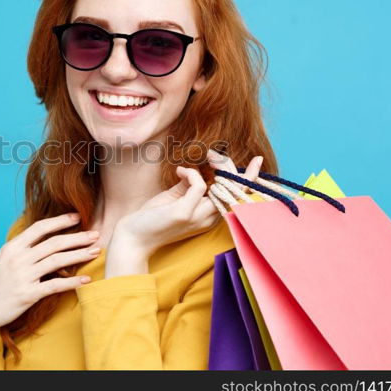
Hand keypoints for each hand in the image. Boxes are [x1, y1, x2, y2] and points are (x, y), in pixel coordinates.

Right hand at [0, 213, 100, 351]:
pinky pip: (55, 285)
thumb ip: (19, 251)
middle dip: (77, 237)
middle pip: (54, 243)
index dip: (60, 221)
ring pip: (58, 261)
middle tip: (95, 234)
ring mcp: (23, 276)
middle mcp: (18, 259)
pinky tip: (86, 280)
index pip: (40, 228)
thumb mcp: (0, 262)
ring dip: (80, 255)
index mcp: (12, 248)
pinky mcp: (27, 295)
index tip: (77, 216)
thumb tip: (38, 242)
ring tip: (95, 251)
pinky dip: (73, 282)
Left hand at [110, 150, 263, 262]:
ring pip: (222, 187)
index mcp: (208, 217)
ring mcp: (198, 217)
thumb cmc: (152, 218)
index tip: (257, 161)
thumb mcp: (175, 198)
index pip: (236, 198)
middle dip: (230, 167)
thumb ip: (189, 185)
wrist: (132, 237)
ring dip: (216, 166)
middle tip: (215, 154)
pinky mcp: (184, 213)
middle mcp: (208, 219)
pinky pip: (199, 184)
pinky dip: (190, 173)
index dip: (249, 179)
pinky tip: (178, 171)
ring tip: (204, 156)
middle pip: (235, 190)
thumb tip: (198, 171)